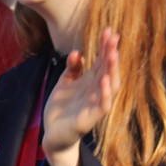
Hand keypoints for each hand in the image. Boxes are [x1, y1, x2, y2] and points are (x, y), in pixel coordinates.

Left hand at [42, 29, 118, 165]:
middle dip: (111, 54)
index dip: (106, 46)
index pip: (102, 61)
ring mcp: (95, 105)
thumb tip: (76, 53)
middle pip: (108, 70)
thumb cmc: (61, 109)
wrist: (52, 134)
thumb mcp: (65, 84)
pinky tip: (103, 80)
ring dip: (111, 70)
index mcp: (91, 82)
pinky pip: (102, 106)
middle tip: (113, 37)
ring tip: (112, 54)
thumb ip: (72, 69)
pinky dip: (104, 94)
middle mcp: (97, 92)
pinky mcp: (90, 119)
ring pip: (110, 86)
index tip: (109, 30)